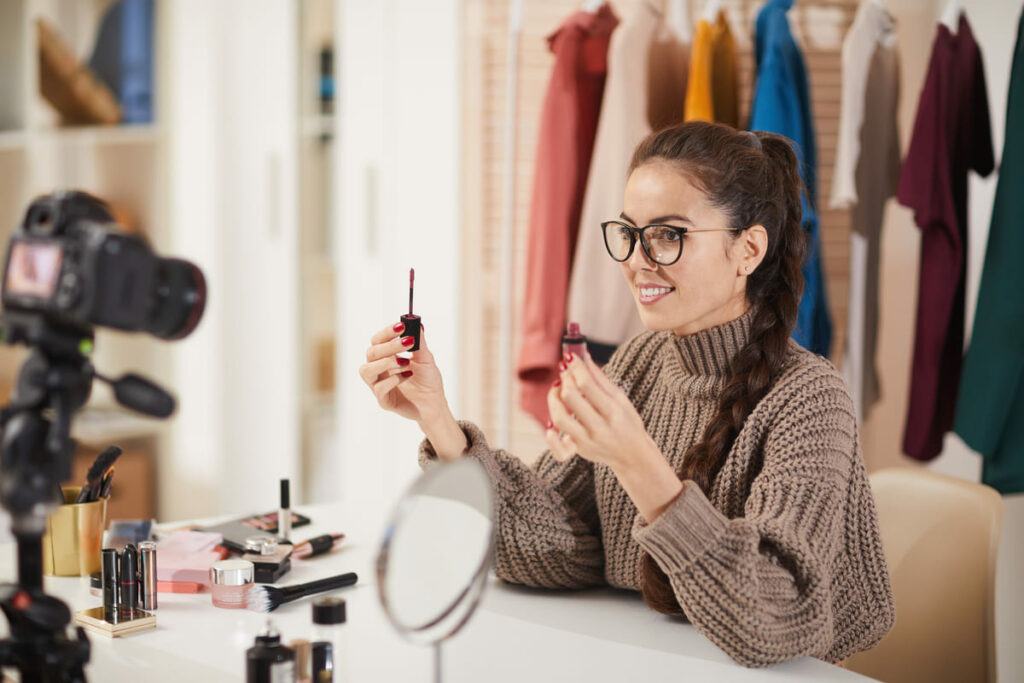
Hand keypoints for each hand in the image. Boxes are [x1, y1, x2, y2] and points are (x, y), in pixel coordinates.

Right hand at [358, 321, 448, 424]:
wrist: (434, 403)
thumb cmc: (428, 380)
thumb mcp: (426, 358)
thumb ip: (420, 342)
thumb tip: (418, 323)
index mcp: (386, 357)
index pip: (377, 341)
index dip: (387, 332)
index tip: (401, 326)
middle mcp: (379, 370)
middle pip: (371, 353)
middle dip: (389, 346)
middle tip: (408, 342)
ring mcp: (378, 385)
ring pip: (366, 370)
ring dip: (386, 363)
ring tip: (405, 362)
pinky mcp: (383, 401)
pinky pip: (379, 389)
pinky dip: (393, 380)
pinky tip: (407, 376)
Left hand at [544, 351, 659, 472]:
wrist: (633, 456)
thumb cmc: (628, 423)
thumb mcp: (621, 399)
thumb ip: (600, 379)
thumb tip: (584, 356)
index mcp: (613, 412)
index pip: (587, 384)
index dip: (575, 367)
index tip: (570, 356)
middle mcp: (599, 428)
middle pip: (571, 398)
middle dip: (565, 379)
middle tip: (565, 371)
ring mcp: (587, 441)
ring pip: (559, 418)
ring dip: (554, 399)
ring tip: (557, 389)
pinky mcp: (578, 451)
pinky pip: (558, 448)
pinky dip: (550, 436)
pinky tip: (551, 422)